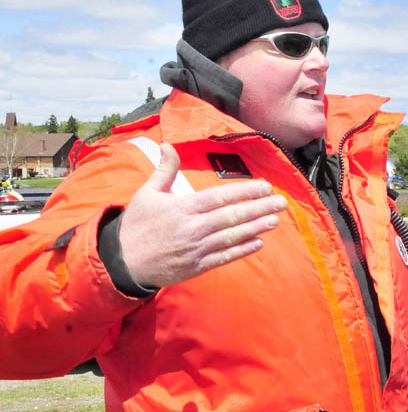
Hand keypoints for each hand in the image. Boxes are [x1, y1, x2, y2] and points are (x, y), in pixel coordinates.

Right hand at [119, 142, 286, 287]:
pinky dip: (242, 250)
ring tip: (275, 220)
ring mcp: (197, 248)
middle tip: (281, 202)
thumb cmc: (136, 225)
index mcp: (184, 207)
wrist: (123, 261)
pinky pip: (225, 257)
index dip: (246, 191)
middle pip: (233, 216)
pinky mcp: (197, 266)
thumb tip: (168, 145)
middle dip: (259, 208)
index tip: (265, 186)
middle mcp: (194, 227)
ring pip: (233, 236)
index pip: (221, 196)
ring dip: (256, 228)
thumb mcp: (147, 193)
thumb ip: (164, 170)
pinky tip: (258, 243)